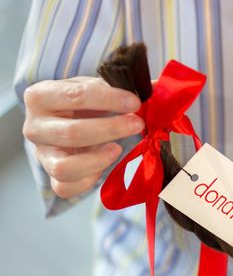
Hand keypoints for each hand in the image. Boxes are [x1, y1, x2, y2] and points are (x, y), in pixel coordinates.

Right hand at [23, 77, 143, 197]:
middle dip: (112, 129)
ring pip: (65, 167)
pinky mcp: (50, 177)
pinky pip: (66, 187)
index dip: (109, 100)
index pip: (75, 96)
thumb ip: (121, 88)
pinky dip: (89, 179)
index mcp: (40, 96)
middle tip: (137, 124)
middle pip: (73, 134)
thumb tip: (157, 88)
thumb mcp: (96, 88)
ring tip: (117, 148)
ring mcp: (41, 155)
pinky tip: (104, 164)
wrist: (63, 121)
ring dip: (99, 160)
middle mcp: (33, 127)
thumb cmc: (82, 104)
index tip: (135, 102)